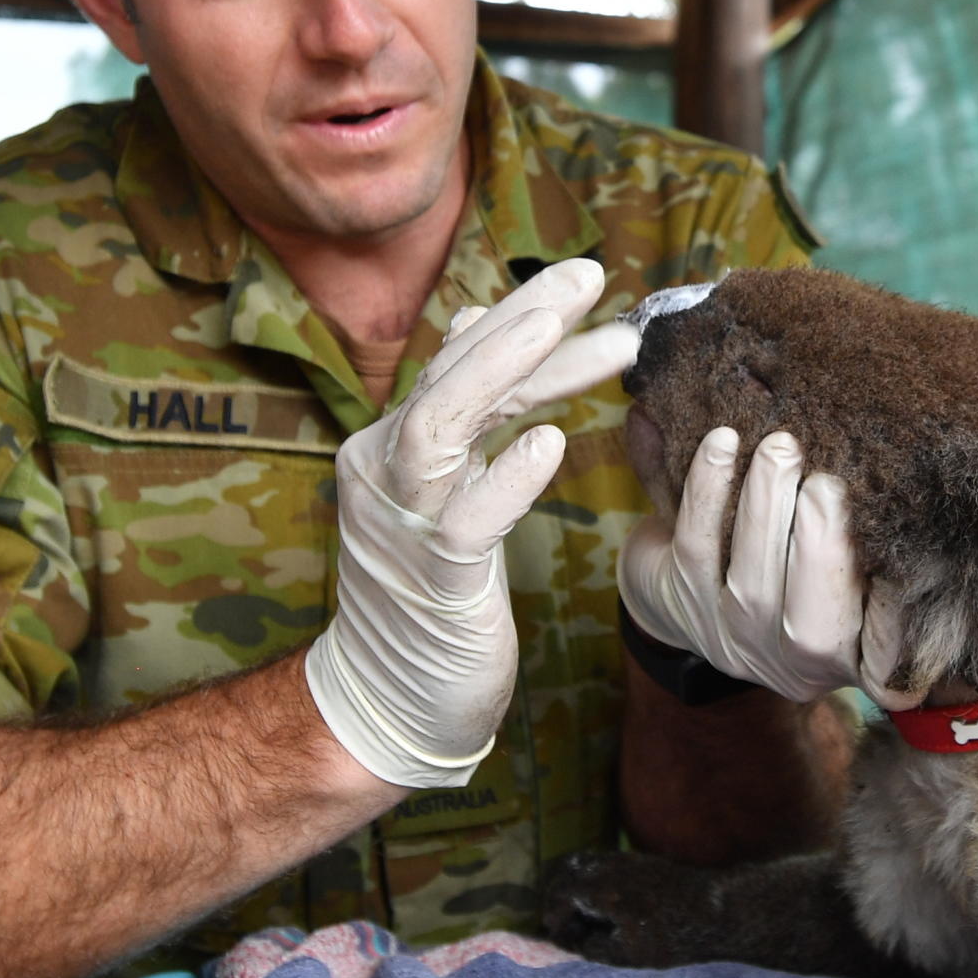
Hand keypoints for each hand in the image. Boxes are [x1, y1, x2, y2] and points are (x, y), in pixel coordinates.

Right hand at [309, 256, 637, 789]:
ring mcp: (403, 524)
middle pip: (452, 376)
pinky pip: (466, 521)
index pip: (460, 363)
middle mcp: (386, 472)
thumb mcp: (444, 487)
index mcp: (393, 447)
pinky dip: (505, 478)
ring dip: (509, 374)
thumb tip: (479, 315)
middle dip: (523, 322)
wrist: (384, 701)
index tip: (584, 277)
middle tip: (592, 276)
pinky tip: (551, 443)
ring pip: (443, 428)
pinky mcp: (431, 581)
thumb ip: (464, 408)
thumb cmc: (427, 595)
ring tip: (575, 334)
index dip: (520, 316)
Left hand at [620, 427, 896, 704]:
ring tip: (781, 448)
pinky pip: (696, 548)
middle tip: (828, 484)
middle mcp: (793, 663)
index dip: (898, 626)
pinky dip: (707, 493)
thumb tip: (923, 489)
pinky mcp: (680, 603)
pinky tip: (722, 445)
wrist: (682, 586)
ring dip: (766, 509)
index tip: (912, 566)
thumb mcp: (846, 568)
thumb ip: (876, 544)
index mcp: (850, 659)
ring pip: (752, 586)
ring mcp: (733, 640)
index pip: (885, 664)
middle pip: (813, 629)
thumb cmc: (794, 560)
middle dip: (822, 551)